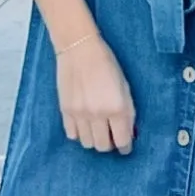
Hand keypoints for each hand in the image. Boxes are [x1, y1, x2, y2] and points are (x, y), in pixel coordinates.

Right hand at [56, 33, 135, 153]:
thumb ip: (128, 112)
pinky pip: (72, 134)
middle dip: (110, 143)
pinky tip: (84, 123)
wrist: (79, 48)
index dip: (125, 146)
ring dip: (94, 139)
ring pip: (87, 143)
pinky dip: (79, 133)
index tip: (125, 146)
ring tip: (97, 128)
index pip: (122, 140)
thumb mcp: (125, 87)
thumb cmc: (106, 64)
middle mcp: (97, 114)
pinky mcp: (65, 110)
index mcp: (117, 107)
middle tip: (111, 135)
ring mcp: (79, 114)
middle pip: (103, 146)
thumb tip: (129, 132)